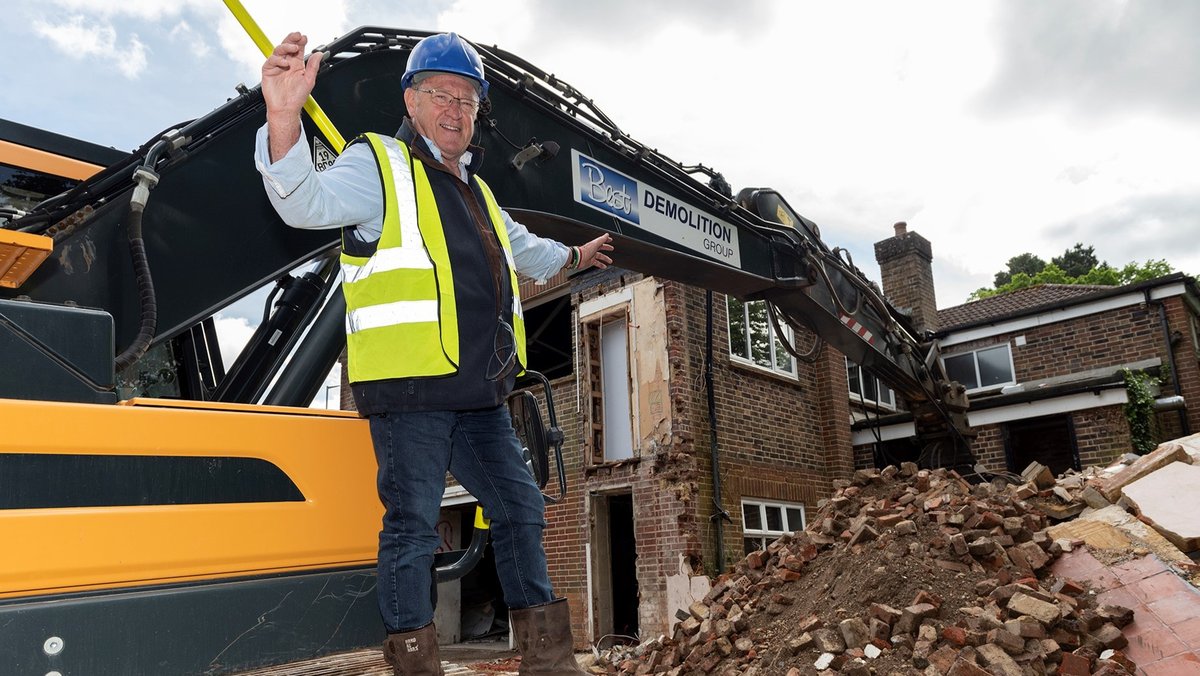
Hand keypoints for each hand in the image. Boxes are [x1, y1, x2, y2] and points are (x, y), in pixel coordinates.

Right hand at [262, 32, 322, 160]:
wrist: (286, 109)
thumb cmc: (296, 98)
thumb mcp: (309, 80)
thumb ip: (313, 66)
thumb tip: (319, 54)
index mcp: (296, 65)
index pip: (298, 49)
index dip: (300, 42)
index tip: (304, 37)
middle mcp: (286, 64)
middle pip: (287, 46)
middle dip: (292, 39)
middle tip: (297, 36)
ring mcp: (277, 67)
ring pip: (278, 51)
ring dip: (286, 47)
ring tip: (293, 48)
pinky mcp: (268, 71)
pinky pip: (271, 61)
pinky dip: (277, 60)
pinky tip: (285, 63)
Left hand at [577, 233, 614, 269]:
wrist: (578, 258)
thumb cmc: (585, 251)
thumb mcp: (595, 243)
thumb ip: (602, 239)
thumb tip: (607, 234)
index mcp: (594, 244)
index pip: (601, 241)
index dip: (606, 240)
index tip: (610, 240)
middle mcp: (593, 249)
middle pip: (601, 248)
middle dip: (607, 248)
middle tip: (611, 249)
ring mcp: (592, 256)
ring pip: (600, 256)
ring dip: (605, 259)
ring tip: (610, 261)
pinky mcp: (590, 262)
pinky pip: (597, 263)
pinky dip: (601, 265)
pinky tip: (604, 266)